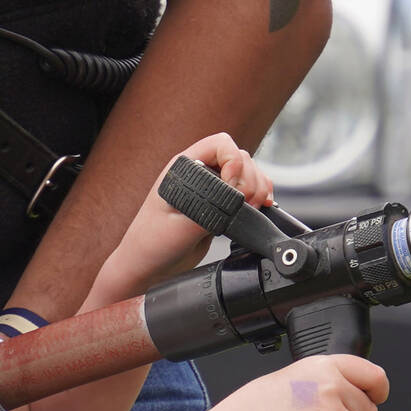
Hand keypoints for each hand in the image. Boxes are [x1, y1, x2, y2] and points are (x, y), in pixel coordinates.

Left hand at [110, 133, 276, 290]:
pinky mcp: (222, 206)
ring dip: (258, 189)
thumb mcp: (179, 226)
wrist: (149, 266)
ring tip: (251, 209)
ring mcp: (212, 189)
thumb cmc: (151, 243)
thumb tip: (235, 204)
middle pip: (240, 157)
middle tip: (245, 205)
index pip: (220, 144)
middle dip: (250, 180)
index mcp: (184, 167)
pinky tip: (259, 208)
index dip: (234, 162)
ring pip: (249, 173)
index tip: (233, 187)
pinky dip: (260, 197)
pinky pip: (249, 192)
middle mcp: (200, 173)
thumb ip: (208, 211)